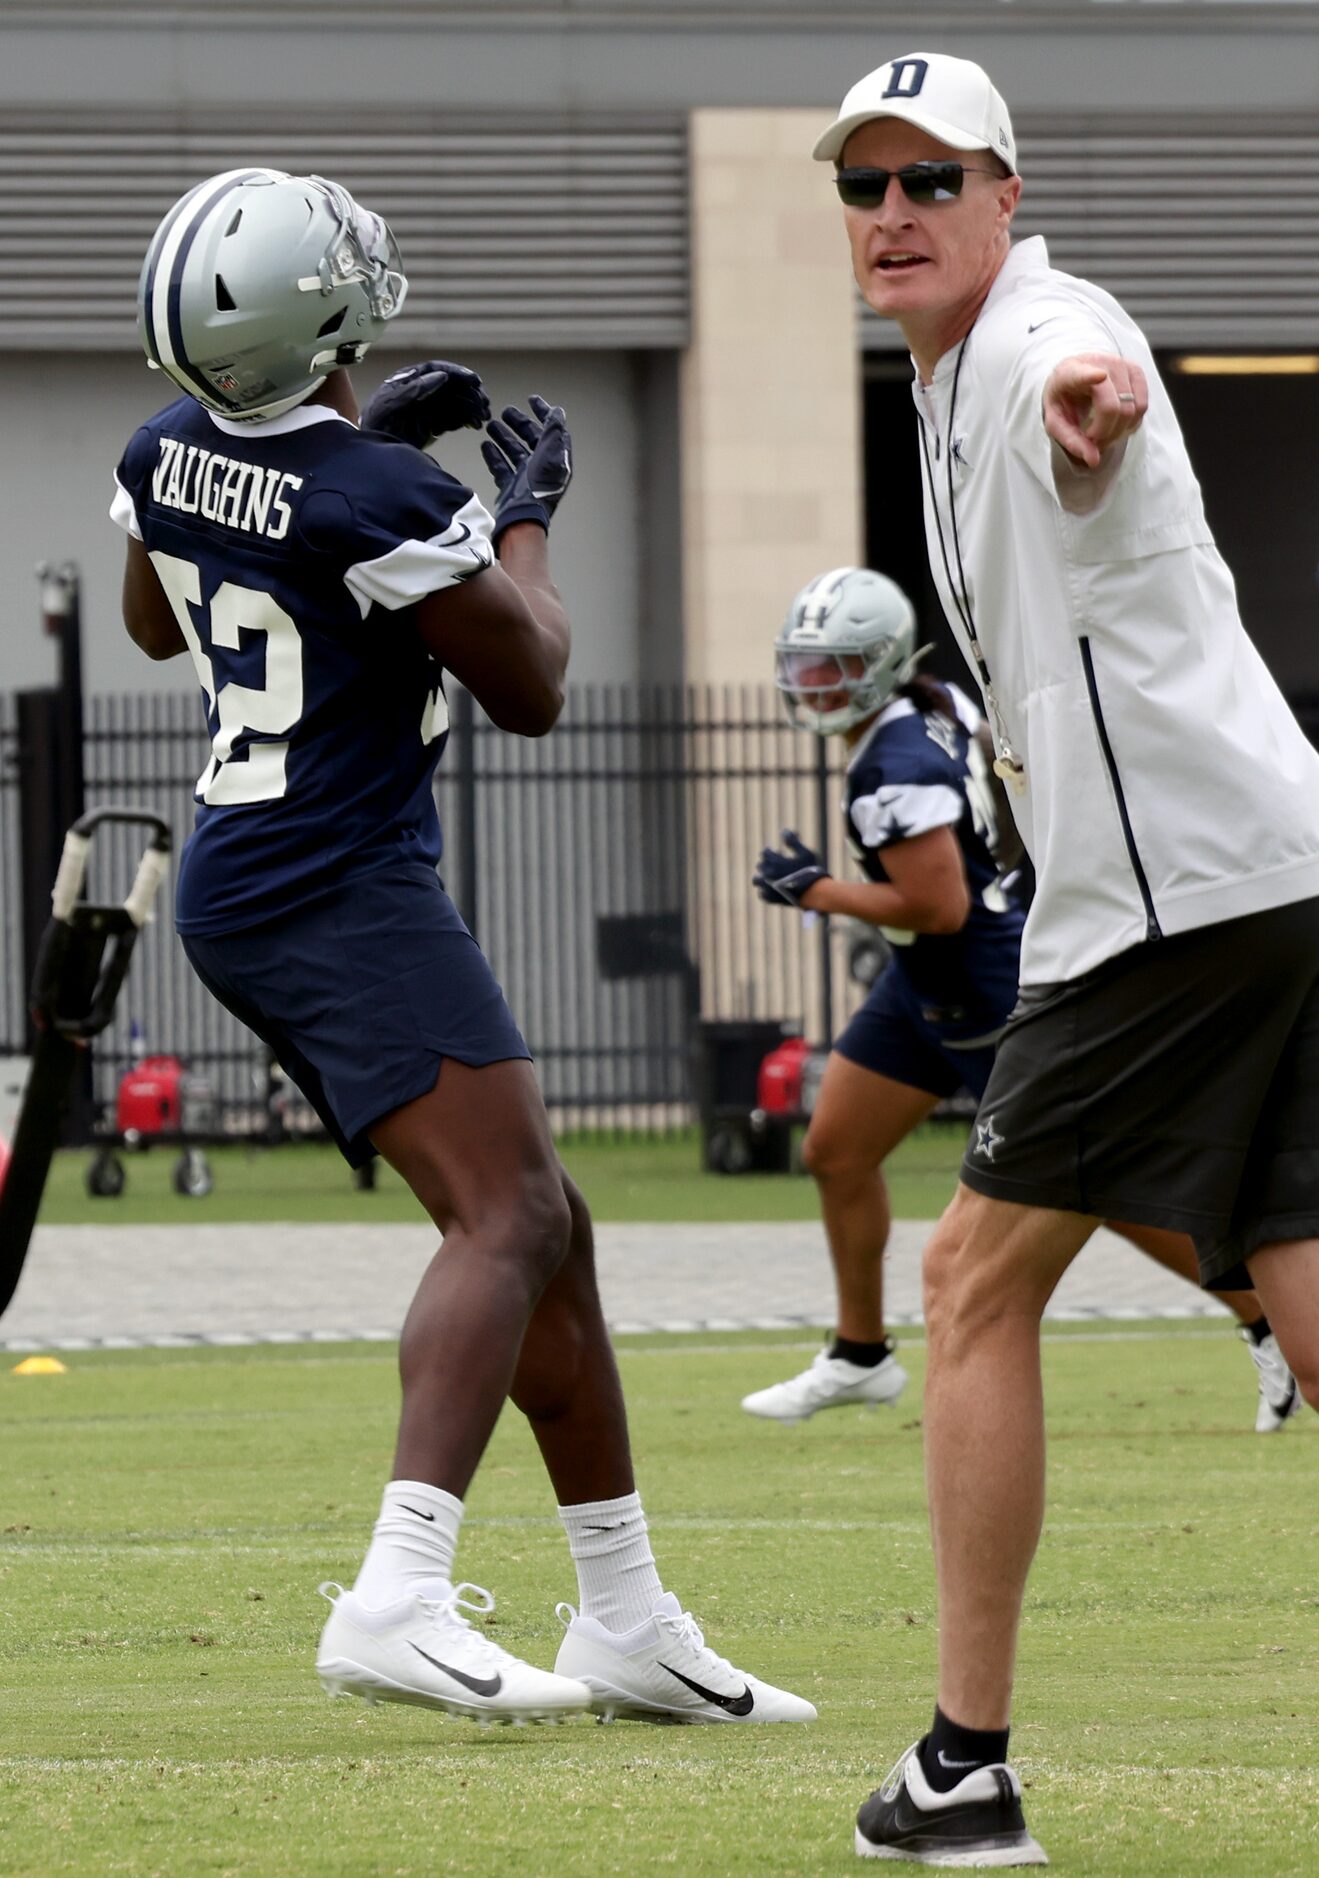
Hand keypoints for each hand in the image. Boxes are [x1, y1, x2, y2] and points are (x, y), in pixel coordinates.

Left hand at [360, 360, 490, 447]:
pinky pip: (454, 418)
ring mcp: (429, 407)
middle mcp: (422, 390)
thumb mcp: (392, 404)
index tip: (475, 380)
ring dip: (472, 408)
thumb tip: (440, 376)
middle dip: (470, 394)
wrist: (373, 449)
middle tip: (485, 405)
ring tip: (483, 418)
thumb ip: (415, 389)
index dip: (458, 373)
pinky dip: (466, 420)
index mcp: (410, 379)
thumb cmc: (377, 423)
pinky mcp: (433, 423)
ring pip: (457, 402)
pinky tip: (474, 425)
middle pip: (452, 386)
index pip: (437, 370)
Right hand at [481, 395, 572, 537]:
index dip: (543, 412)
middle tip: (505, 411)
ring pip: (514, 450)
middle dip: (519, 423)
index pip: (551, 429)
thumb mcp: (550, 454)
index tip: (531, 399)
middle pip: (530, 438)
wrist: (523, 518)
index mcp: (555, 457)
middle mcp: (542, 466)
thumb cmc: (539, 487)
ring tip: (490, 425)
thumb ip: (553, 432)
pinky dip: (494, 455)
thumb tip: (557, 412)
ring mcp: (526, 476)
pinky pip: (502, 467)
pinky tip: (485, 445)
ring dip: (503, 437)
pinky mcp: (511, 486)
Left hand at [753, 831, 829, 907]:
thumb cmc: (811, 871)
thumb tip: (784, 831)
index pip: (765, 853)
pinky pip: (762, 894)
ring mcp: (768, 888)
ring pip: (756, 880)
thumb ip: (793, 841)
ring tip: (769, 877)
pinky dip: (765, 891)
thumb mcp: (805, 852)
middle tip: (778, 864)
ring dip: (761, 877)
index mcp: (775, 862)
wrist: (815, 893)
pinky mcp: (771, 899)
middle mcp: (768, 874)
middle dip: (768, 863)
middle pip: (760, 865)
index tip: (777, 852)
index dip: (771, 851)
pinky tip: (772, 889)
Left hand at [1043, 352, 1147, 469]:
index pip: (1081, 374)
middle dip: (1105, 434)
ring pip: (1132, 408)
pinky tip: (1118, 424)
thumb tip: (1094, 460)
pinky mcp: (1136, 370)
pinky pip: (1143, 405)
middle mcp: (1098, 363)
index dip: (1090, 376)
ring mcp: (1120, 364)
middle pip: (1113, 408)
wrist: (1073, 376)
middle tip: (1094, 441)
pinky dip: (1132, 423)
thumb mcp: (1057, 423)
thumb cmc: (1063, 400)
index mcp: (1069, 373)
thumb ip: (1072, 441)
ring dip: (1120, 431)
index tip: (1100, 376)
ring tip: (1104, 433)